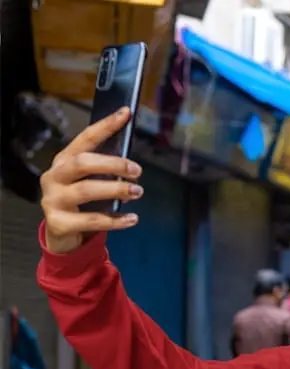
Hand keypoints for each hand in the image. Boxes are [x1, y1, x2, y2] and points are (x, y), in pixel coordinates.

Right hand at [41, 107, 142, 254]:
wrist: (63, 235)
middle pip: (83, 163)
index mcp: (64, 161)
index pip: (85, 138)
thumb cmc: (81, 204)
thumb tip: (132, 168)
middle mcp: (55, 176)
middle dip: (112, 164)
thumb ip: (105, 174)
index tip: (125, 113)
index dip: (105, 126)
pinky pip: (91, 220)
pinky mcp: (59, 223)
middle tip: (137, 170)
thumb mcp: (91, 183)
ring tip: (138, 192)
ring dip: (116, 190)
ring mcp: (53, 200)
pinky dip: (115, 220)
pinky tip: (132, 219)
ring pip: (86, 190)